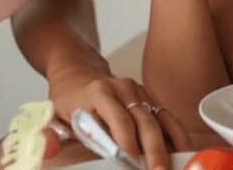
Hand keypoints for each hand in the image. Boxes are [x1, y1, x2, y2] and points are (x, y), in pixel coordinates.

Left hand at [48, 64, 191, 169]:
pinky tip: (184, 153)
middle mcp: (122, 88)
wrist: (77, 72)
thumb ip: (48, 134)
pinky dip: (177, 136)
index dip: (126, 145)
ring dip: (169, 146)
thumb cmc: (66, 100)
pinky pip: (167, 116)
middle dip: (152, 150)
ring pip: (160, 119)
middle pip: (143, 121)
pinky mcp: (149, 97)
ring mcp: (138, 91)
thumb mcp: (51, 115)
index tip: (130, 166)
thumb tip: (48, 150)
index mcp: (98, 92)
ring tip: (177, 167)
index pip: (117, 120)